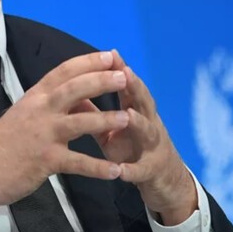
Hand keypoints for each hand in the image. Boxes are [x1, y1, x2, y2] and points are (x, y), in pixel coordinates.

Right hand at [0, 51, 128, 207]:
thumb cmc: (4, 142)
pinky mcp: (47, 160)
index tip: (108, 55)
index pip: (63, 72)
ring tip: (128, 117)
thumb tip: (73, 97)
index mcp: (35, 97)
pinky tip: (116, 170)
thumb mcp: (23, 113)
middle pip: (75, 89)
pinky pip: (79, 163)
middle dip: (101, 81)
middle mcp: (41, 110)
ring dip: (106, 120)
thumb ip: (47, 104)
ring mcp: (44, 135)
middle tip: (124, 76)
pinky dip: (99, 168)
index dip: (88, 62)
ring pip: (81, 123)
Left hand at [74, 50, 196, 224]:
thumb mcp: (111, 126)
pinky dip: (132, 170)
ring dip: (139, 123)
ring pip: (148, 131)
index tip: (111, 53)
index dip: (121, 70)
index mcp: (136, 110)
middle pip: (143, 101)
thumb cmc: (132, 144)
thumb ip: (93, 109)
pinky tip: (121, 171)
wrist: (162, 178)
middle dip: (135, 87)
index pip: (128, 86)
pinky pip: (141, 171)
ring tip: (128, 116)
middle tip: (125, 73)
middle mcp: (148, 123)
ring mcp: (152, 146)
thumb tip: (70, 90)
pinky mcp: (151, 171)